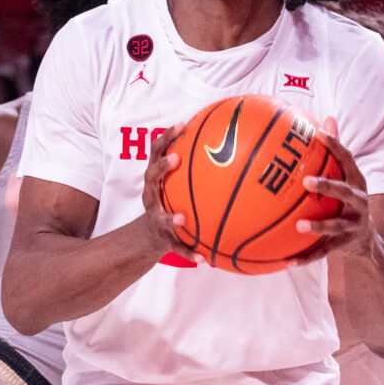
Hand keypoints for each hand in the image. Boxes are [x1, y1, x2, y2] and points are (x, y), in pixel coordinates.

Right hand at [139, 124, 198, 259]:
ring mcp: (156, 218)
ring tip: (181, 219)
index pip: (157, 152)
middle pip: (151, 177)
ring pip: (160, 217)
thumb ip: (197, 165)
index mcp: (157, 179)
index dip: (166, 138)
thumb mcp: (178, 182)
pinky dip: (189, 252)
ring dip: (170, 218)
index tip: (181, 125)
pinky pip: (177, 247)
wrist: (150, 236)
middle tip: (175, 159)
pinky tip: (204, 259)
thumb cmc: (171, 201)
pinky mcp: (164, 240)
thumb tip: (233, 143)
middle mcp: (152, 195)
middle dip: (161, 167)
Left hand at [295, 117, 374, 262]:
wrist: (368, 241)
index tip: (317, 133)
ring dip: (319, 226)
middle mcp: (359, 202)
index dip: (335, 145)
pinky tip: (287, 262)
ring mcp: (354, 224)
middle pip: (345, 192)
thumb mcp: (344, 177)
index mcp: (356, 181)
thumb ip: (334, 152)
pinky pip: (323, 252)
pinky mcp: (346, 245)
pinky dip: (306, 257)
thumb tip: (326, 118)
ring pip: (336, 225)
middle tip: (305, 181)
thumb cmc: (347, 201)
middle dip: (328, 186)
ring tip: (299, 226)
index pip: (347, 159)